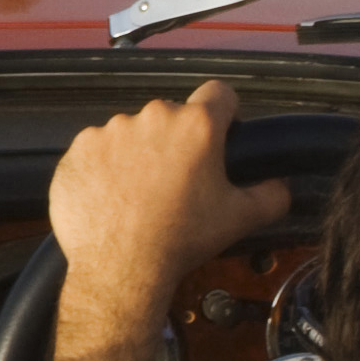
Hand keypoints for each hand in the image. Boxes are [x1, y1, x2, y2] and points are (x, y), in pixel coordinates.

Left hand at [46, 83, 290, 343]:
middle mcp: (152, 116)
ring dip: (138, 154)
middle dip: (177, 141)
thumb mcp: (240, 218)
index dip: (224, 113)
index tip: (220, 137)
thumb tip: (281, 184)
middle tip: (178, 183)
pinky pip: (97, 149)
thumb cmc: (181, 239)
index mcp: (196, 125)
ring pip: (132, 132)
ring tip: (140, 196)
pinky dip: (104, 168)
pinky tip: (110, 199)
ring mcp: (109, 130)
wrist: (119, 267)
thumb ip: (272, 195)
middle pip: (172, 117)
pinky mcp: (78, 148)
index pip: (220, 93)